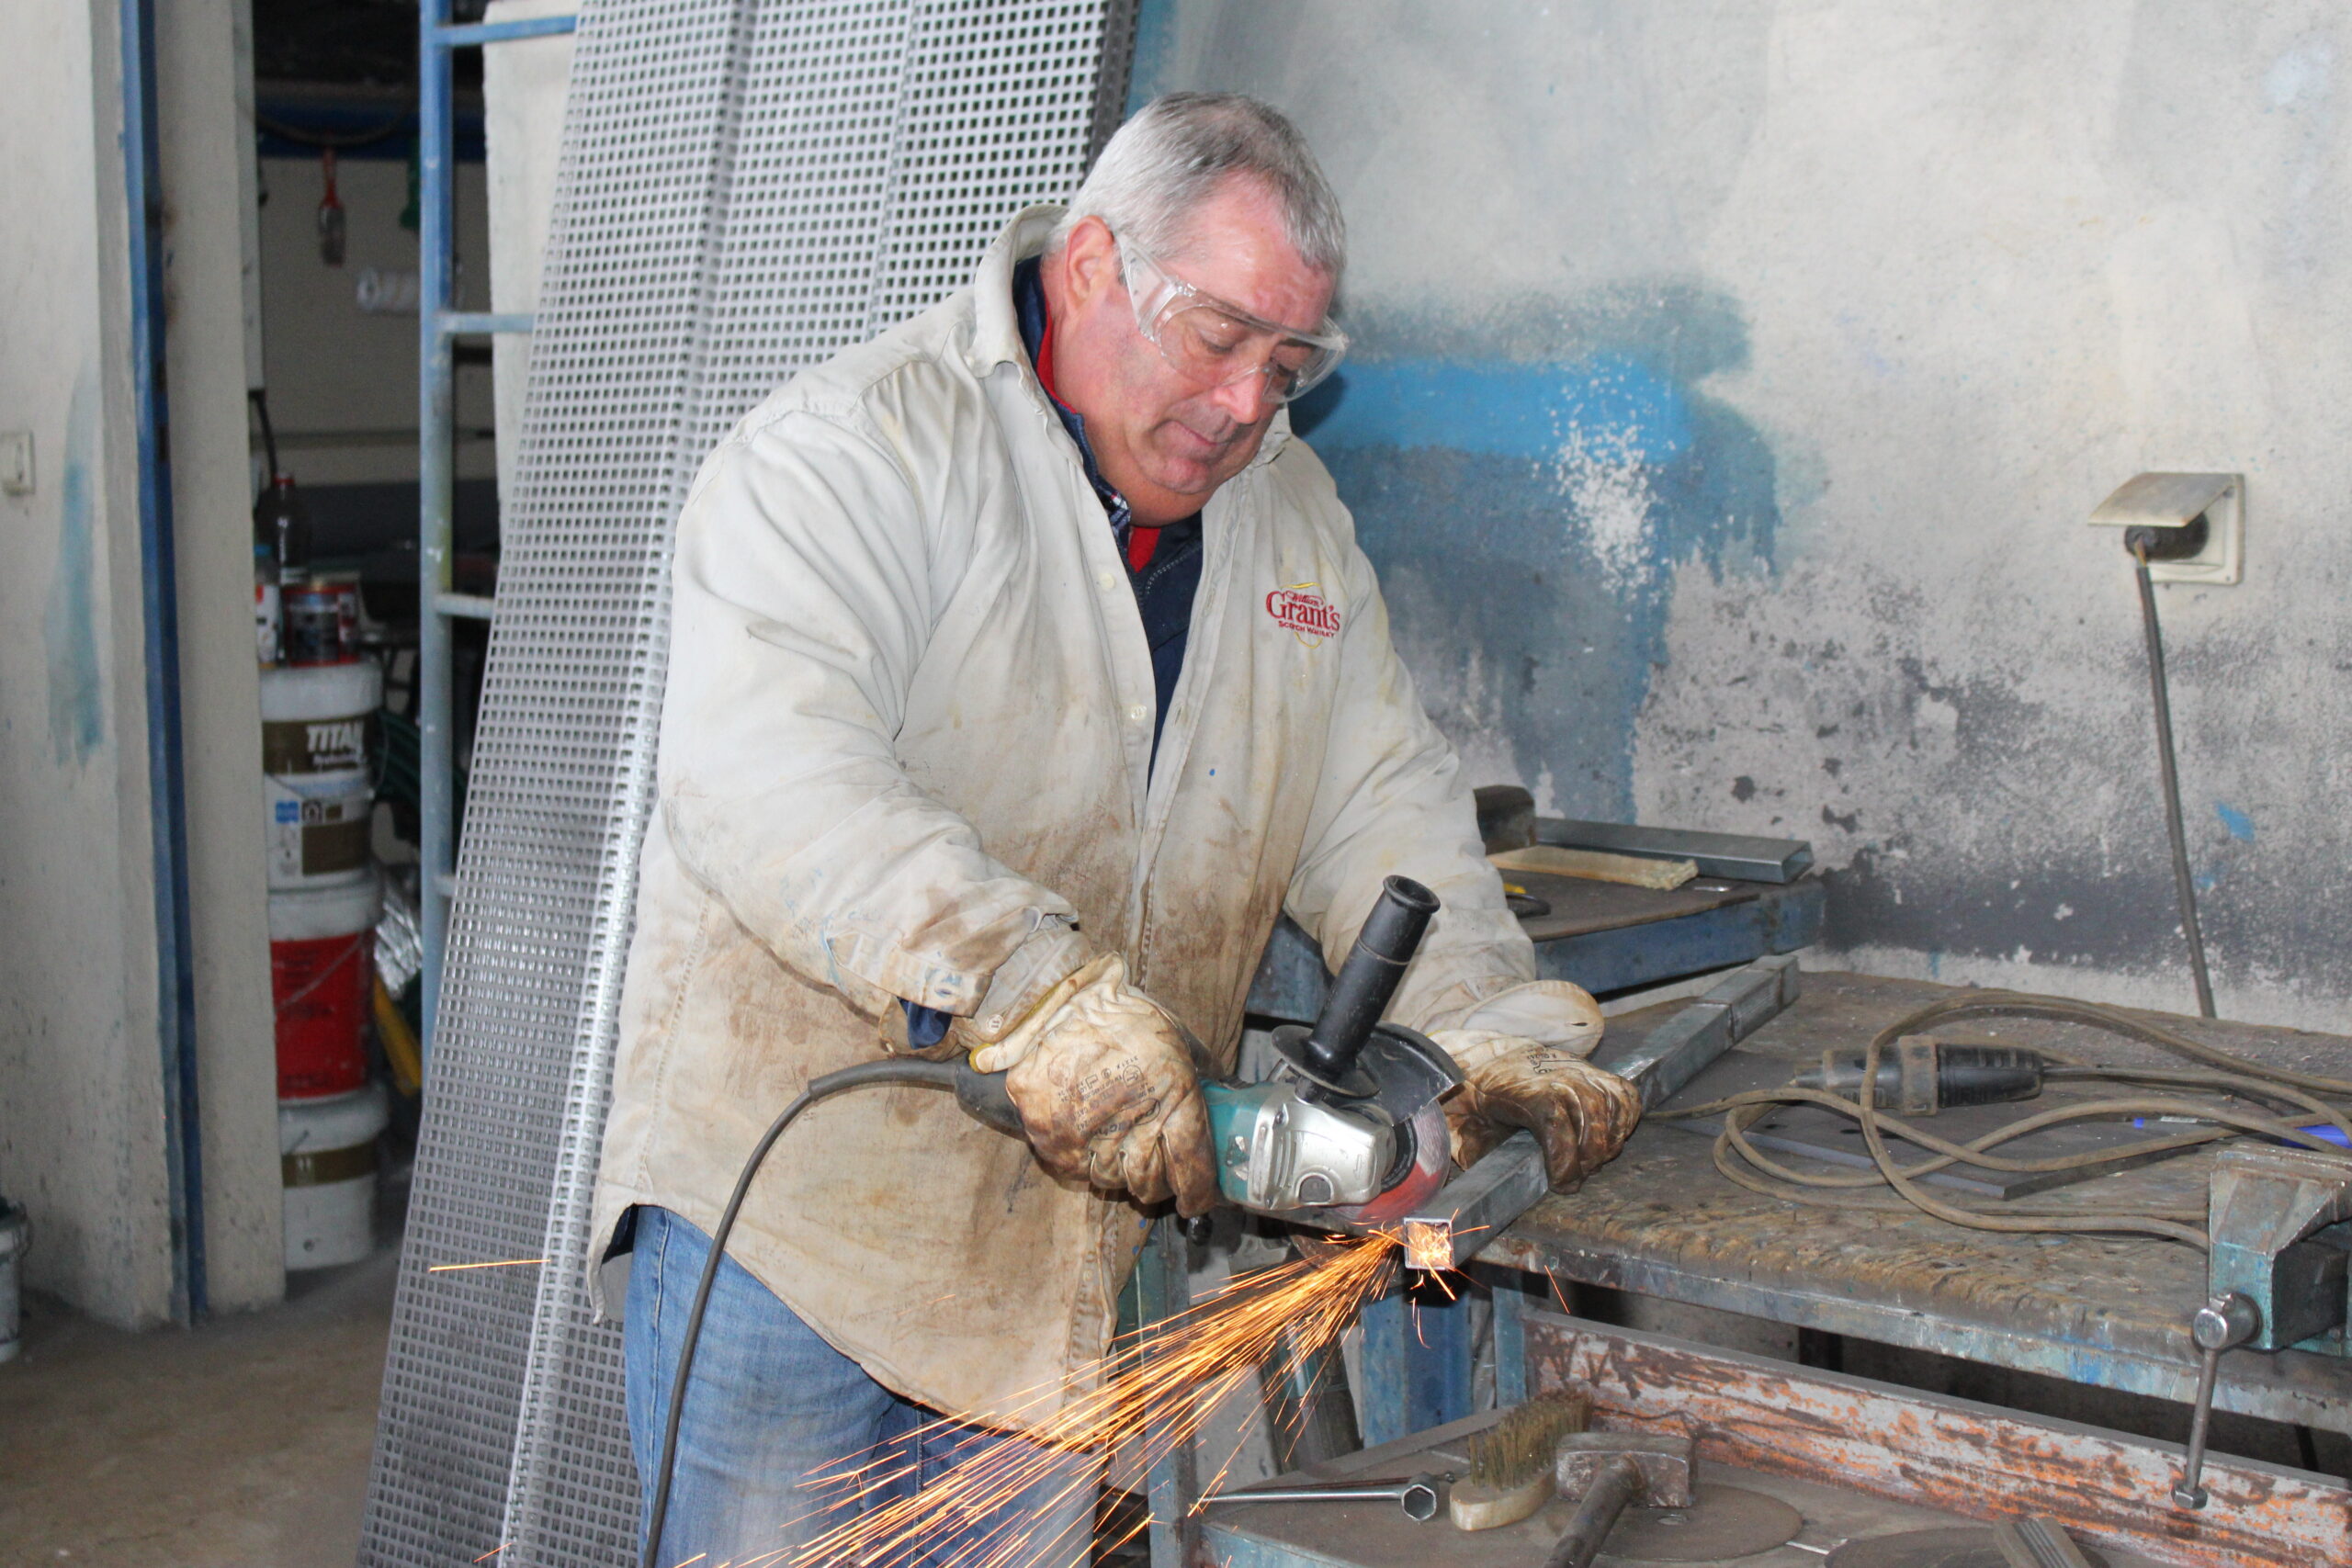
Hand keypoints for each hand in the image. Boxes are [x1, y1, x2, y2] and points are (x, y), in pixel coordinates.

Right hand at [983, 954, 1218, 1214]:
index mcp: (1173, 1094)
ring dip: (1121, 1172)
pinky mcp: (1051, 1136)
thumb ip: (1199, 1076)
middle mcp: (1131, 1120)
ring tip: (1121, 1148)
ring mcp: (1087, 1133)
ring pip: (1112, 1180)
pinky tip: (1092, 1137)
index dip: (1199, 1190)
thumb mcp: (1175, 1037)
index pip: (1192, 1166)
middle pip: (1150, 1181)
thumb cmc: (1120, 1014)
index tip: (1198, 1197)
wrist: (1055, 997)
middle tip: (1160, 1175)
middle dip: (1159, 1184)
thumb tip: (1224, 1106)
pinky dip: (1087, 1161)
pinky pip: (1076, 1169)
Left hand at [1433, 1030, 1640, 1190]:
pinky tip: (1611, 1140)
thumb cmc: (1484, 1100)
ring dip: (1607, 1143)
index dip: (1564, 1160)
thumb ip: (1482, 1150)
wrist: (1494, 1061)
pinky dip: (1625, 1122)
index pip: (1555, 1122)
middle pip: (1590, 1119)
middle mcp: (1558, 1075)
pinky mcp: (1598, 1071)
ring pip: (1611, 1108)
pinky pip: (1625, 1096)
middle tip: (1574, 1180)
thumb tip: (1497, 1180)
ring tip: (1591, 1163)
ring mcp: (1582, 1071)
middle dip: (1587, 1159)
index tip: (1561, 1184)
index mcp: (1525, 1090)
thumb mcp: (1471, 1125)